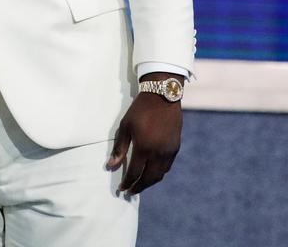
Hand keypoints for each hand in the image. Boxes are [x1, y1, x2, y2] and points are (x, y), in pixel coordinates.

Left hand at [106, 75, 183, 194]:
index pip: (135, 172)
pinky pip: (167, 166)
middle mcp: (158, 153)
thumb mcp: (125, 127)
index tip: (122, 188)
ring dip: (150, 182)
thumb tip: (111, 165)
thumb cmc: (139, 110)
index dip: (128, 182)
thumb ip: (119, 148)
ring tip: (140, 184)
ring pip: (160, 174)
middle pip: (149, 178)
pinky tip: (152, 172)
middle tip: (131, 191)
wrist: (162, 97)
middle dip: (139, 186)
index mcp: (144, 148)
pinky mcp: (176, 147)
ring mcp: (169, 151)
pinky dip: (159, 173)